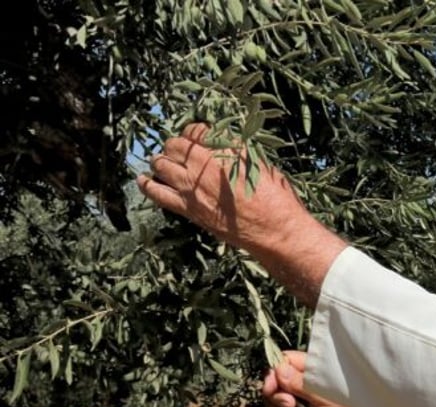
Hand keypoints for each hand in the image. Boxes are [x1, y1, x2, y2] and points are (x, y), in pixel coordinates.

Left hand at [136, 123, 346, 306]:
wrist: (276, 230)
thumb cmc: (278, 197)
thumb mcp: (262, 163)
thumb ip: (237, 150)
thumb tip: (221, 144)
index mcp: (225, 148)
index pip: (196, 130)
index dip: (194, 131)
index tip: (197, 136)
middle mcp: (205, 164)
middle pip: (175, 144)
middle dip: (176, 145)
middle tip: (181, 150)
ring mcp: (193, 187)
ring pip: (161, 164)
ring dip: (161, 160)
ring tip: (164, 162)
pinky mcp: (188, 208)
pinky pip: (157, 192)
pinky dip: (147, 184)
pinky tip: (142, 180)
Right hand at [262, 351, 386, 406]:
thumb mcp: (323, 396)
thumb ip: (300, 384)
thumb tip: (279, 370)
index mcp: (310, 368)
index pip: (282, 362)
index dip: (273, 375)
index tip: (272, 389)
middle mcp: (300, 380)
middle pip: (274, 383)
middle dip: (277, 399)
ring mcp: (297, 397)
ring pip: (273, 402)